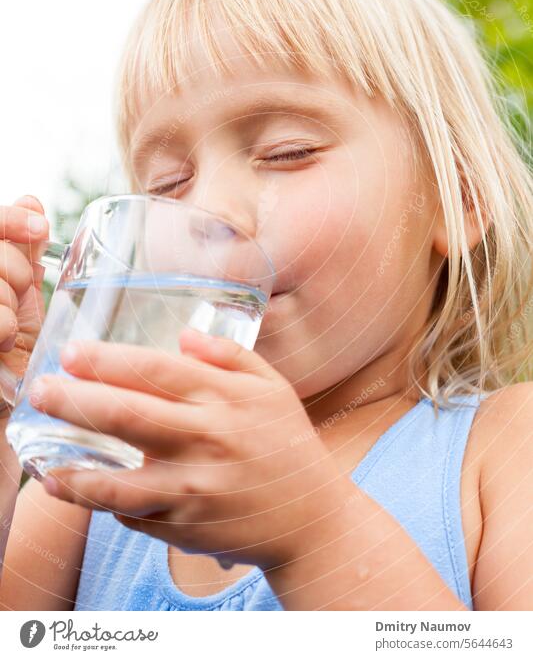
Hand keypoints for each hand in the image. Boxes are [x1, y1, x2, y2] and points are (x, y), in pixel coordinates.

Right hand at [0, 196, 47, 376]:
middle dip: (14, 271)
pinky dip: (4, 327)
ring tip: (8, 326)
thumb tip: (29, 201)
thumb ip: (23, 250)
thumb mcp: (22, 293)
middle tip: (17, 297)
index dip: (10, 219)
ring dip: (8, 303)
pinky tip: (2, 343)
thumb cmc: (15, 349)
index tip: (40, 226)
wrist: (14, 396)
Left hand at [29, 328, 347, 569]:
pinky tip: (81, 491)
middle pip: (126, 416)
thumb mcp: (272, 388)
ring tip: (42, 463)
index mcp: (225, 399)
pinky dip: (104, 504)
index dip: (107, 360)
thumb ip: (229, 356)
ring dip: (73, 472)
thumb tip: (183, 334)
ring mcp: (193, 490)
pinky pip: (133, 515)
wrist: (311, 520)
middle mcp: (206, 441)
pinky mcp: (185, 529)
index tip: (71, 353)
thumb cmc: (287, 445)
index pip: (155, 370)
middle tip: (39, 389)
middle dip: (74, 400)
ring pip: (117, 483)